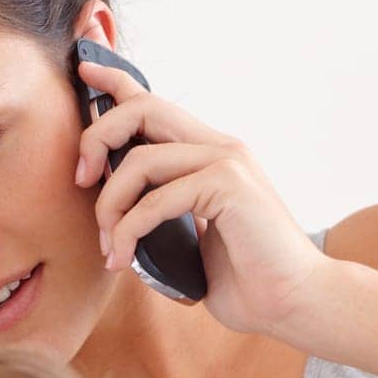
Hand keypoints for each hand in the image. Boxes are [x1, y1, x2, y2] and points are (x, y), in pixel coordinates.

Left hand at [75, 55, 330, 341]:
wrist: (297, 303)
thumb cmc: (248, 281)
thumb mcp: (192, 243)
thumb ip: (162, 220)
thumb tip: (117, 223)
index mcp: (210, 155)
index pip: (155, 103)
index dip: (116, 82)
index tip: (85, 75)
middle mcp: (220, 148)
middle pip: (141, 109)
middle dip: (96, 139)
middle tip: (80, 182)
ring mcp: (228, 162)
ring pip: (140, 159)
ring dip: (109, 206)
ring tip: (109, 247)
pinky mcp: (230, 186)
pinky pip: (156, 200)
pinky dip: (129, 232)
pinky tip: (123, 260)